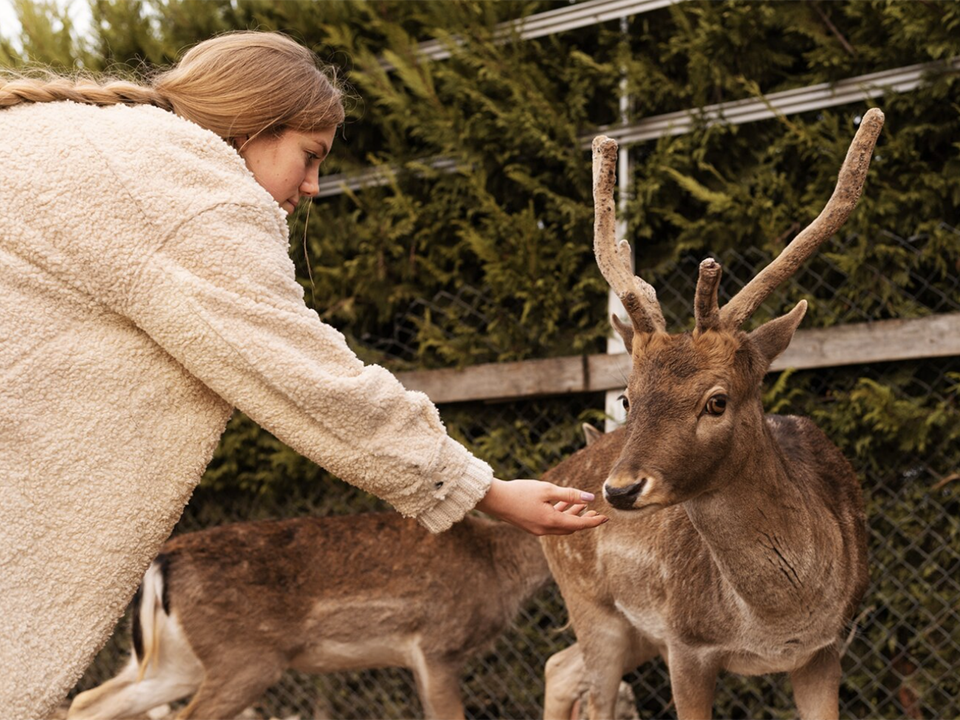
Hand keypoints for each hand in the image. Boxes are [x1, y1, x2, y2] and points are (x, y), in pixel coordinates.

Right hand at [475, 478, 608, 535]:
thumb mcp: (547, 490)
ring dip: (572, 515)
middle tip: (596, 513)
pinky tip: (562, 504)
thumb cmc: (520, 492)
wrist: (495, 499)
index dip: (593, 521)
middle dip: (584, 520)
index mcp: (551, 521)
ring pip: (561, 525)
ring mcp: (537, 529)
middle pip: (571, 527)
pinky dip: (560, 515)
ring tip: (582, 504)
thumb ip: (569, 494)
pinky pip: (551, 523)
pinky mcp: (531, 526)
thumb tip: (590, 497)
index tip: (606, 518)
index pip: (579, 524)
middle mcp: (545, 529)